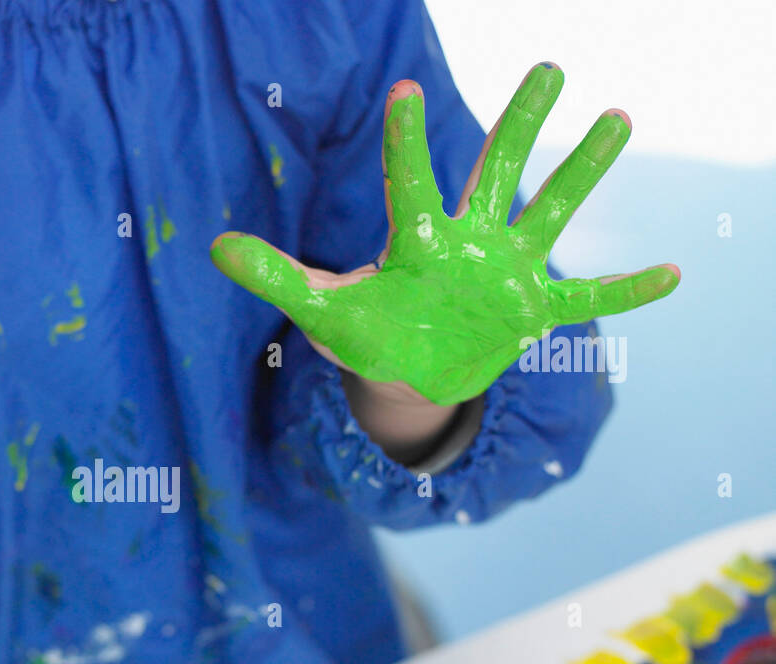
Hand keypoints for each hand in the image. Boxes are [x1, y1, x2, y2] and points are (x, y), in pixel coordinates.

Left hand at [211, 62, 680, 405]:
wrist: (406, 373)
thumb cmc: (365, 335)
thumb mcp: (321, 311)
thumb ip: (277, 277)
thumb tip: (213, 246)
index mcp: (416, 240)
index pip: (410, 184)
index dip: (407, 144)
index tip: (405, 93)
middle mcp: (468, 241)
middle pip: (496, 172)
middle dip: (519, 124)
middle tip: (547, 68)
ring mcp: (506, 272)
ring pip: (551, 213)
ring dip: (582, 173)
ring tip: (616, 118)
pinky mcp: (532, 311)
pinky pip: (589, 300)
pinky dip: (627, 292)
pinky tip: (673, 272)